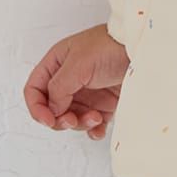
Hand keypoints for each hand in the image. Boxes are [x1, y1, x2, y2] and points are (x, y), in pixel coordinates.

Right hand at [23, 23, 130, 140]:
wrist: (142, 48)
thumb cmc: (110, 46)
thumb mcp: (79, 64)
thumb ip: (59, 88)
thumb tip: (51, 110)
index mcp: (57, 63)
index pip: (34, 90)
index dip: (37, 108)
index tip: (49, 120)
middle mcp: (69, 78)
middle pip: (52, 109)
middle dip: (61, 119)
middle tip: (73, 120)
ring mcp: (86, 91)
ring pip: (71, 118)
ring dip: (80, 123)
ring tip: (96, 117)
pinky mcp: (104, 102)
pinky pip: (91, 123)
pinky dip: (94, 129)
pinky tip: (100, 127)